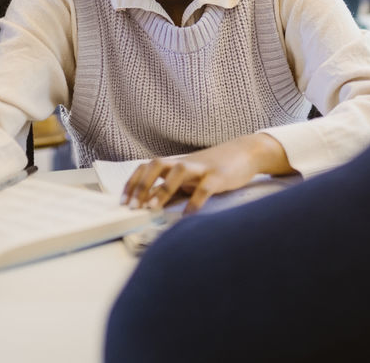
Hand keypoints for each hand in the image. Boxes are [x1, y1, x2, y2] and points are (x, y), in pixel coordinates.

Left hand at [121, 134, 291, 214]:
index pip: (146, 168)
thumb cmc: (214, 168)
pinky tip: (188, 216)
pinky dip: (195, 201)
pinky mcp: (219, 175)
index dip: (133, 183)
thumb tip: (150, 205)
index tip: (124, 202)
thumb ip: (173, 189)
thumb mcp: (191, 177)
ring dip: (163, 189)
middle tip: (133, 207)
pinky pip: (205, 187)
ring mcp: (202, 167)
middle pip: (156, 164)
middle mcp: (185, 162)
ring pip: (178, 171)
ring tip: (153, 209)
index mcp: (175, 163)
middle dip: (142, 185)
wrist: (246, 152)